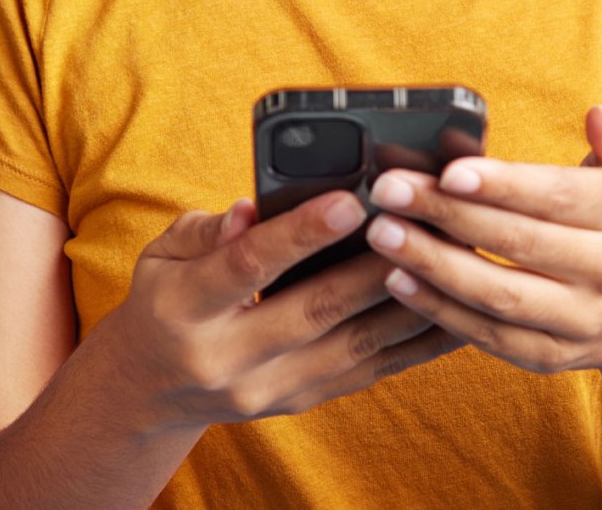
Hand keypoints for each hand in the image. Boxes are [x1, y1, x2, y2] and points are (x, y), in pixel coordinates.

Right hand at [109, 191, 460, 429]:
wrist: (151, 388)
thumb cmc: (165, 299)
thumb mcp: (161, 254)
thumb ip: (207, 230)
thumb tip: (251, 208)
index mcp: (185, 310)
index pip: (248, 266)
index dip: (300, 233)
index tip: (351, 200)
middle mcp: (227, 358)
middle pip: (314, 310)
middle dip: (373, 266)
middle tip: (421, 223)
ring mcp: (269, 388)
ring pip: (353, 344)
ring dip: (408, 302)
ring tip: (449, 259)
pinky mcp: (302, 400)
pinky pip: (369, 370)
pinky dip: (413, 341)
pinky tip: (450, 308)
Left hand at [362, 105, 601, 378]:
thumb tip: (597, 116)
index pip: (559, 197)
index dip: (503, 185)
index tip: (449, 170)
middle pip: (519, 243)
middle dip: (448, 215)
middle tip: (389, 191)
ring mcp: (582, 321)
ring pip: (499, 296)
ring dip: (434, 265)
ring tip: (383, 234)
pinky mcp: (553, 356)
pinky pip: (491, 337)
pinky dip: (441, 311)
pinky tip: (399, 280)